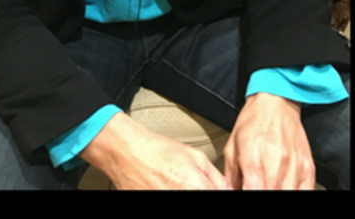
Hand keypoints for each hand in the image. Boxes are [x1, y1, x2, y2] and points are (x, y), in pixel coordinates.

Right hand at [80, 111, 229, 189]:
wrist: (127, 152)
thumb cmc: (157, 151)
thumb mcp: (195, 155)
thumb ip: (216, 177)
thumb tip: (227, 189)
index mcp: (197, 187)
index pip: (220, 196)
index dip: (218, 192)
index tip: (215, 189)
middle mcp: (182, 196)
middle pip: (204, 198)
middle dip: (203, 192)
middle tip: (194, 185)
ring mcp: (165, 200)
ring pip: (189, 204)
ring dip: (188, 193)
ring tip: (176, 184)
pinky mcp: (151, 203)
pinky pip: (169, 200)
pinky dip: (171, 192)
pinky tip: (167, 187)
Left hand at [223, 92, 314, 189]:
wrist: (276, 101)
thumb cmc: (253, 121)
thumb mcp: (232, 146)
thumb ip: (231, 175)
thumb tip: (230, 191)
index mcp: (253, 161)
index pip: (252, 193)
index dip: (249, 196)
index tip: (247, 191)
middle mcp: (275, 166)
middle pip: (271, 194)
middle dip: (263, 193)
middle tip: (258, 186)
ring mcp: (294, 168)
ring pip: (288, 194)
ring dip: (279, 192)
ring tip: (272, 186)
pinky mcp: (308, 167)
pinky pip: (306, 190)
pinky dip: (296, 192)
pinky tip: (287, 187)